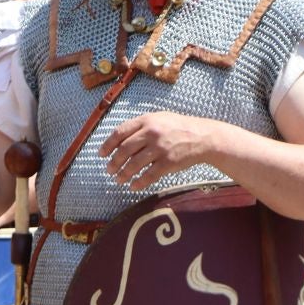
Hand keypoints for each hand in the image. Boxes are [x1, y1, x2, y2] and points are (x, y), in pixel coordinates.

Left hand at [99, 112, 221, 188]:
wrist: (203, 137)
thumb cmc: (178, 127)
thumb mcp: (158, 118)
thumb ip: (140, 126)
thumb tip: (117, 140)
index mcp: (147, 120)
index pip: (120, 132)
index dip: (107, 145)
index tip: (101, 154)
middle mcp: (151, 133)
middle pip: (124, 150)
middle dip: (113, 162)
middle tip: (109, 170)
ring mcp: (160, 148)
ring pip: (134, 164)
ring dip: (123, 174)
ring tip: (118, 179)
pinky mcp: (168, 162)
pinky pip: (148, 175)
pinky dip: (138, 182)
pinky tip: (133, 186)